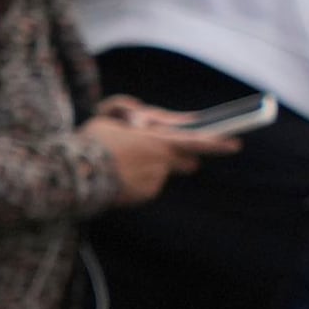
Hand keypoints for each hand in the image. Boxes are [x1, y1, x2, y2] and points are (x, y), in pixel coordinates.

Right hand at [86, 99, 238, 202]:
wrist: (73, 175)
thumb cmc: (89, 143)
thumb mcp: (106, 118)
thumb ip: (130, 113)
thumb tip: (142, 120)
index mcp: (155, 140)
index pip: (195, 141)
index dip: (217, 143)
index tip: (235, 144)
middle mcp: (161, 162)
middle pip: (185, 162)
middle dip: (181, 159)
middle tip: (161, 154)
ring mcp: (154, 181)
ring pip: (161, 173)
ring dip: (150, 169)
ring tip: (121, 165)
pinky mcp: (144, 195)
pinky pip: (148, 186)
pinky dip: (138, 182)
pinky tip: (118, 178)